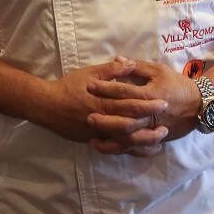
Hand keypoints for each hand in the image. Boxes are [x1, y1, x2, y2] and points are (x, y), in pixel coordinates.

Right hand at [33, 56, 168, 145]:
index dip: (149, 104)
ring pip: (124, 142)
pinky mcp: (94, 140)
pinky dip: (130, 150)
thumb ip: (112, 70)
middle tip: (166, 125)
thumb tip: (130, 63)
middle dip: (150, 126)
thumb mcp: (90, 73)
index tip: (164, 102)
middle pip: (131, 126)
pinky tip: (142, 150)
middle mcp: (103, 119)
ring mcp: (98, 133)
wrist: (48, 106)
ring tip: (159, 141)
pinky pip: (115, 149)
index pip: (131, 104)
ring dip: (143, 142)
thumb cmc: (70, 87)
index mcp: (104, 101)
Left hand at [86, 59, 201, 155]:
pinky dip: (122, 149)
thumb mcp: (159, 70)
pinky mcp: (154, 138)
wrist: (199, 105)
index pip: (123, 91)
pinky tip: (108, 148)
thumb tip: (117, 59)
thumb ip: (137, 66)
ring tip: (92, 138)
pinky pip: (136, 147)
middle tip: (86, 115)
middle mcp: (149, 114)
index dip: (105, 88)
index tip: (90, 86)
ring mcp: (152, 129)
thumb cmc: (177, 85)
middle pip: (122, 117)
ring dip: (109, 138)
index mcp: (149, 94)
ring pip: (127, 137)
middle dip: (103, 117)